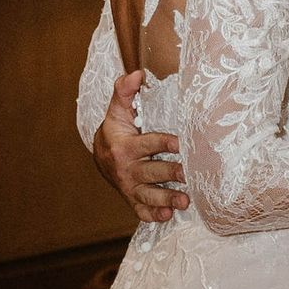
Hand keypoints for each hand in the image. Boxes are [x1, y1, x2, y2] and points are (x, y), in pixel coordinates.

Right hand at [93, 69, 188, 222]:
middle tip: (188, 174)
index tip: (180, 143)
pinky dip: (153, 215)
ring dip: (166, 199)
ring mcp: (129, 186)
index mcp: (124, 146)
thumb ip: (125, 91)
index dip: (163, 143)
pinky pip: (141, 210)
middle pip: (150, 172)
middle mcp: (126, 168)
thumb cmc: (116, 130)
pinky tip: (168, 216)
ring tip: (184, 201)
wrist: (100, 155)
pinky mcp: (132, 199)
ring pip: (148, 194)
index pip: (147, 144)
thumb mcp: (117, 110)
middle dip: (170, 173)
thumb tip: (137, 73)